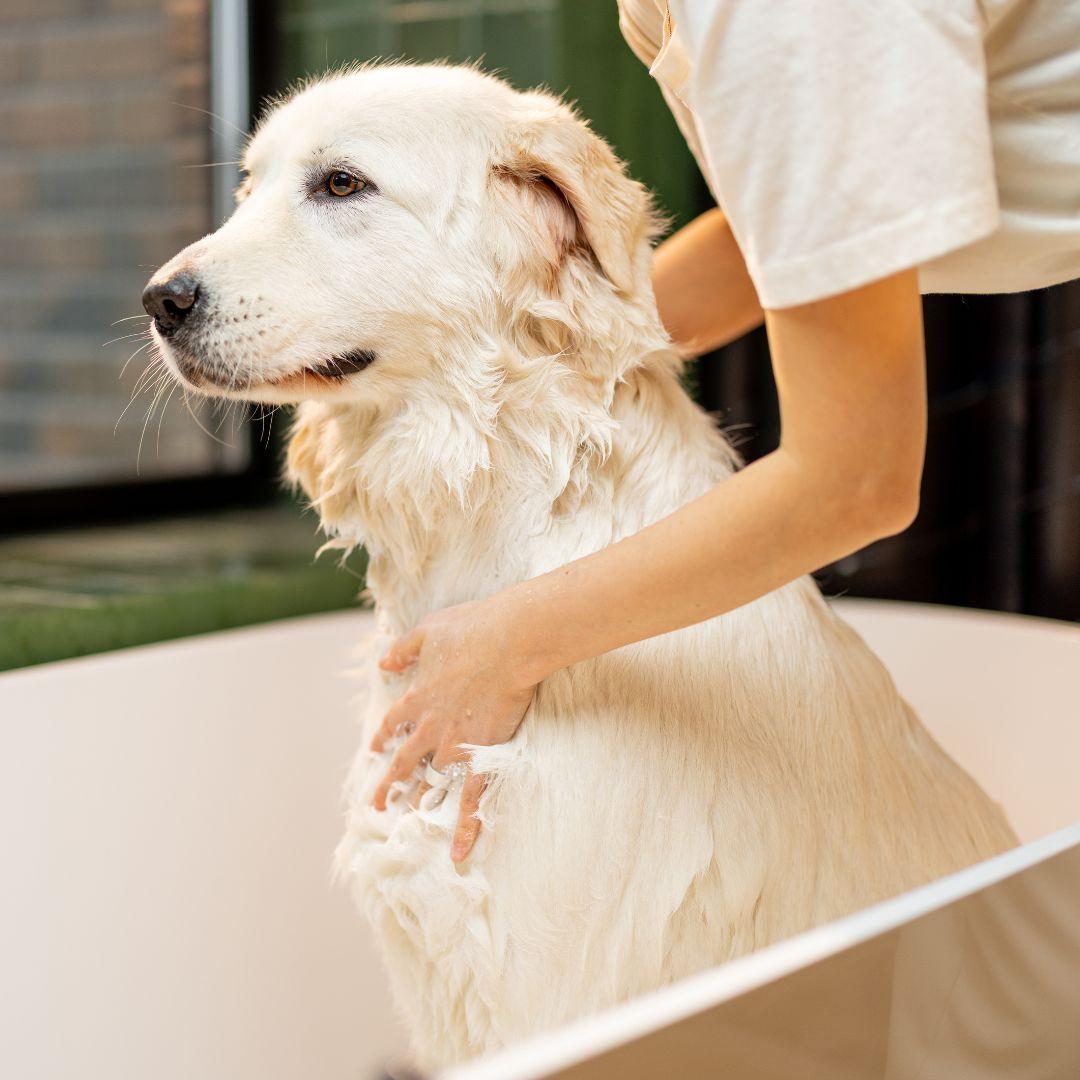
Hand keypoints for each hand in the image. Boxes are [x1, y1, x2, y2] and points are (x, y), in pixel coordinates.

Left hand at [369, 597, 537, 861]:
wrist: (507, 641)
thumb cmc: (471, 629)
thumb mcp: (427, 631)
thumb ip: (403, 649)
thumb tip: (383, 661)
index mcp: (417, 696)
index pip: (393, 724)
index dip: (383, 737)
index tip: (374, 750)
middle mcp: (430, 726)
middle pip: (404, 762)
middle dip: (390, 784)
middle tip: (378, 805)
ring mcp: (455, 744)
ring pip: (433, 782)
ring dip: (422, 803)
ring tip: (412, 824)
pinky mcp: (482, 754)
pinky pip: (472, 798)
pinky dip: (465, 826)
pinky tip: (459, 852)